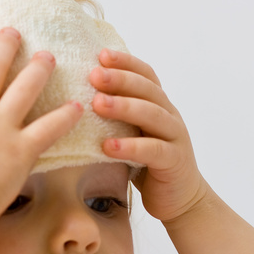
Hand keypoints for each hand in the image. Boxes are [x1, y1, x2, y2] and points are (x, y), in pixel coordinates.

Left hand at [90, 49, 208, 222]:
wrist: (181, 199)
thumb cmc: (147, 165)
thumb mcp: (131, 134)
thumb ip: (114, 118)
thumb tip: (72, 101)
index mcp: (158, 105)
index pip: (145, 75)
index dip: (126, 63)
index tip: (101, 54)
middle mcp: (169, 116)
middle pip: (147, 90)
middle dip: (120, 79)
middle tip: (94, 74)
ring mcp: (175, 138)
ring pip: (152, 115)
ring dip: (124, 107)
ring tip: (97, 104)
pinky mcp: (175, 162)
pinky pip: (153, 150)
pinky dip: (130, 146)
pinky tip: (108, 146)